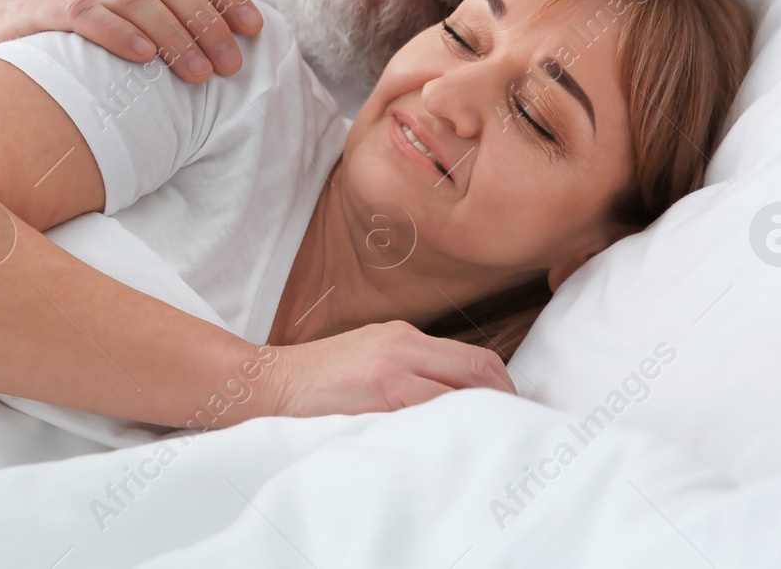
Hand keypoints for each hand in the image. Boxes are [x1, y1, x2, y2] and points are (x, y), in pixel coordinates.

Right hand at [0, 0, 263, 81]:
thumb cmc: (55, 31)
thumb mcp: (114, 13)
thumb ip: (164, 3)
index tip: (253, 29)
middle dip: (207, 23)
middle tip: (230, 64)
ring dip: (174, 34)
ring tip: (198, 72)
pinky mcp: (41, 6)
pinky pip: (86, 14)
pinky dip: (119, 34)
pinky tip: (143, 59)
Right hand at [255, 321, 515, 419]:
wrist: (267, 384)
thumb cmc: (316, 381)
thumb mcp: (367, 359)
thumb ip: (406, 370)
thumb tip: (449, 400)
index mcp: (402, 335)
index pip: (473, 357)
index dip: (501, 387)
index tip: (509, 413)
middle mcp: (402, 343)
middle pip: (478, 368)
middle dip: (503, 401)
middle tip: (513, 430)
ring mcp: (390, 364)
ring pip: (459, 388)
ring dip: (480, 416)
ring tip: (488, 441)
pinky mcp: (376, 388)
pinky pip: (429, 407)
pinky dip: (447, 425)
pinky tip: (450, 444)